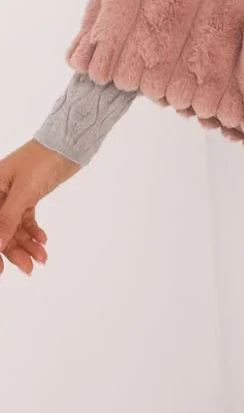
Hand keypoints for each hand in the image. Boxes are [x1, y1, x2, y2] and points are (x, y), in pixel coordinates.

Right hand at [0, 140, 80, 276]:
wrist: (68, 142)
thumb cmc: (42, 160)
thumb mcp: (23, 192)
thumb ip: (8, 219)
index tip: (0, 270)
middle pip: (2, 228)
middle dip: (14, 250)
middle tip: (29, 268)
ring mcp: (13, 195)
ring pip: (15, 226)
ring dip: (27, 243)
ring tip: (42, 257)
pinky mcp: (29, 195)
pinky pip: (26, 219)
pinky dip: (34, 231)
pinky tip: (43, 240)